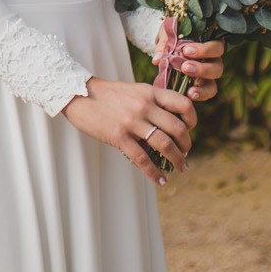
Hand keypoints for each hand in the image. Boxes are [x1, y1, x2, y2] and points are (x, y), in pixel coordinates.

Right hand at [60, 77, 197, 184]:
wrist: (77, 94)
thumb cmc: (106, 94)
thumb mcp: (133, 90)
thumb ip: (151, 101)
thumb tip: (169, 120)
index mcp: (149, 92)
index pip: (183, 104)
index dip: (192, 119)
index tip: (189, 130)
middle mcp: (144, 105)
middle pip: (178, 128)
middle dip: (186, 144)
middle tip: (185, 153)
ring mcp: (132, 121)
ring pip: (165, 144)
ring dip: (177, 159)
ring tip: (181, 168)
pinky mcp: (119, 136)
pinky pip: (142, 158)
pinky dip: (155, 173)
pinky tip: (160, 181)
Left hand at [164, 38, 225, 101]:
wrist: (166, 48)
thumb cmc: (172, 36)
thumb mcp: (168, 34)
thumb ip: (164, 44)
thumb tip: (157, 60)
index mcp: (210, 45)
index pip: (216, 48)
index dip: (204, 50)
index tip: (186, 51)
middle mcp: (213, 62)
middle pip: (217, 67)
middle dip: (202, 69)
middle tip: (185, 68)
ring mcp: (207, 77)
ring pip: (213, 84)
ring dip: (202, 87)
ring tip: (190, 90)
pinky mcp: (201, 87)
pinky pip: (205, 94)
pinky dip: (199, 95)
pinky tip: (189, 95)